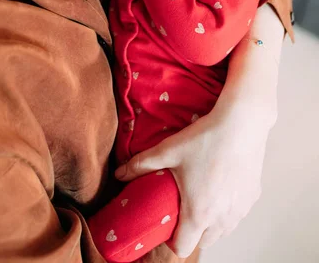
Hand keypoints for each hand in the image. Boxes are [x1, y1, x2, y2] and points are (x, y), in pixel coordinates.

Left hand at [115, 98, 269, 257]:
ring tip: (200, 197)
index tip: (166, 224)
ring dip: (210, 223)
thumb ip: (141, 164)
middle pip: (203, 242)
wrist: (242, 124)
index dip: (171, 240)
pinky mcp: (252, 198)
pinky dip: (227, 209)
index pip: (183, 248)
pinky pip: (236, 214)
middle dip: (191, 231)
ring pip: (223, 231)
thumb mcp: (168, 150)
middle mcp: (222, 219)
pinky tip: (220, 186)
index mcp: (198, 213)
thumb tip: (119, 173)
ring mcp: (240, 210)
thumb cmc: (205, 139)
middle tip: (181, 208)